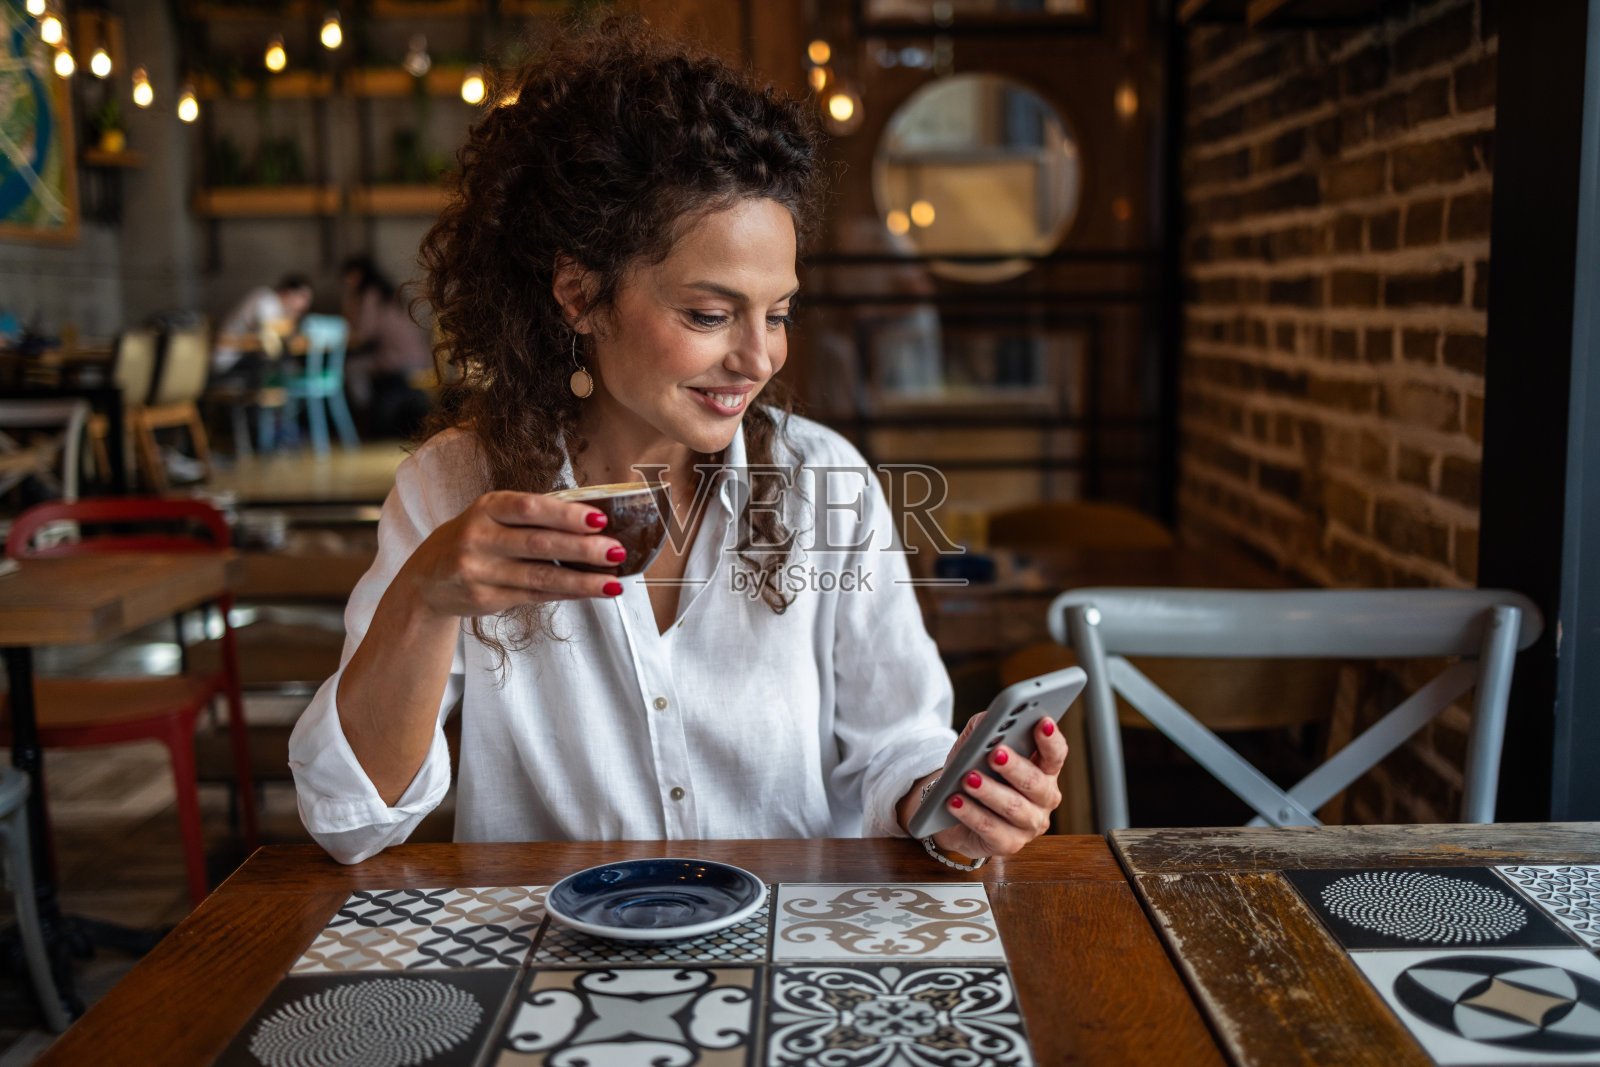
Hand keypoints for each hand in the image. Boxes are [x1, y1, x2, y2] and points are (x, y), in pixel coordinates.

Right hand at [397, 490, 626, 619]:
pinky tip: (590, 591)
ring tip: (613, 582)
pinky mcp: (485, 599)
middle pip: (539, 544)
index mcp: (485, 508)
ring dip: (582, 580)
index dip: (565, 514)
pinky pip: (534, 595)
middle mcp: (478, 537)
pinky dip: (566, 593)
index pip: (528, 508)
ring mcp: (479, 571)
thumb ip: (530, 518)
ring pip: (540, 576)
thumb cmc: (474, 539)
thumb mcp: (491, 517)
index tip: (599, 520)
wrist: (426, 580)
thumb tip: (591, 523)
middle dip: (582, 549)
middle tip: (617, 551)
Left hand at [922, 711, 1067, 859]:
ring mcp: (1028, 825)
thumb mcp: (977, 744)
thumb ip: (985, 727)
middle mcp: (1043, 799)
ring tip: (968, 778)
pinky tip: (954, 801)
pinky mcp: (1007, 844)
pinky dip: (971, 814)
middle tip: (995, 753)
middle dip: (1014, 767)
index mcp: (1044, 770)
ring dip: (990, 792)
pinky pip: (990, 829)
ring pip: (1013, 807)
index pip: (1055, 754)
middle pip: (1035, 783)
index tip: (1041, 722)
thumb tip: (989, 720)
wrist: (951, 808)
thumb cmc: (974, 770)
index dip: (1051, 739)